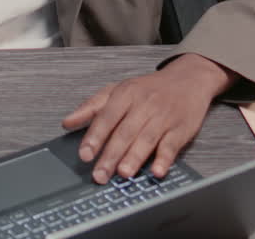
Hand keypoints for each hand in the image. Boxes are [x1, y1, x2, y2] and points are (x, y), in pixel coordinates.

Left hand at [61, 53, 235, 183]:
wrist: (188, 79)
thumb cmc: (148, 89)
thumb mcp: (117, 90)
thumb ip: (91, 107)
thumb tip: (66, 123)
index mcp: (125, 94)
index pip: (107, 117)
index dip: (95, 137)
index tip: (85, 154)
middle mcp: (144, 105)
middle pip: (125, 132)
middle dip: (111, 155)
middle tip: (100, 175)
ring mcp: (163, 117)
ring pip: (146, 139)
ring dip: (134, 158)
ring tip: (122, 174)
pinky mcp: (180, 129)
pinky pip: (171, 145)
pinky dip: (164, 159)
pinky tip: (156, 171)